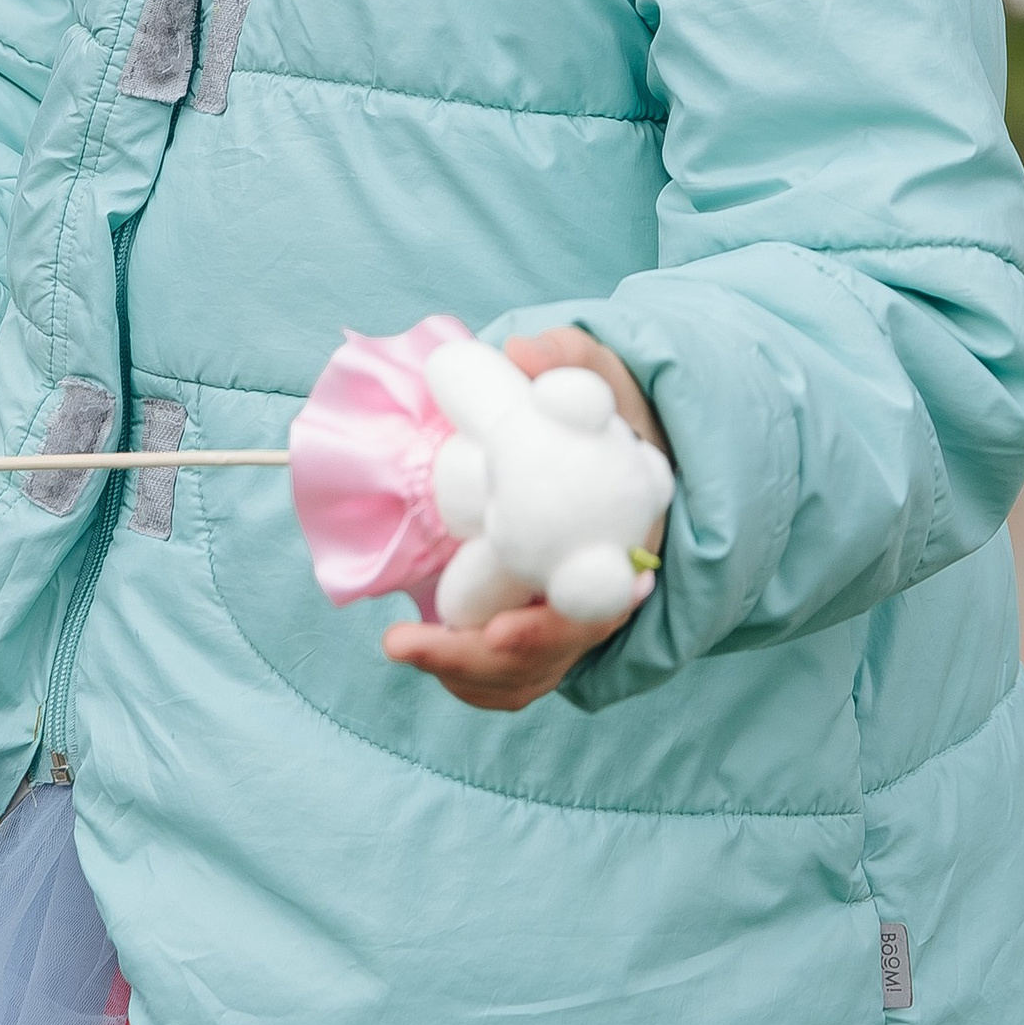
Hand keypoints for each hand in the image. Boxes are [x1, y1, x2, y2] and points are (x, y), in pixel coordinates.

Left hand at [383, 330, 670, 713]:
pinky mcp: (541, 628)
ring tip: (400, 643)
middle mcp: (600, 595)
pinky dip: (466, 675)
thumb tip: (519, 350)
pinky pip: (507, 675)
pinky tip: (418, 649)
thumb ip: (570, 358)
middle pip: (548, 654)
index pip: (596, 610)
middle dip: (481, 659)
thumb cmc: (612, 418)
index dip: (550, 630)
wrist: (623, 451)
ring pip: (523, 673)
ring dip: (461, 669)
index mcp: (623, 549)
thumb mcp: (603, 376)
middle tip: (410, 641)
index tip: (502, 630)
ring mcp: (571, 618)